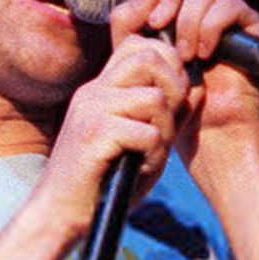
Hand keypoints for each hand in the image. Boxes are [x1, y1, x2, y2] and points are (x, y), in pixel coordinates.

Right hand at [33, 31, 189, 229]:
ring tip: (150, 154)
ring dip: (164, 130)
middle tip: (169, 121)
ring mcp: (90, 109)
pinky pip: (146, 134)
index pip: (139, 45)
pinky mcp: (92, 134)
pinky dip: (153, 156)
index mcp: (102, 88)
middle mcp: (94, 91)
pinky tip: (139, 170)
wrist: (61, 214)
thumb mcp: (142, 141)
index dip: (168, 64)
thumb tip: (197, 85)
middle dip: (173, 87)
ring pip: (153, 98)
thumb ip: (166, 114)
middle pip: (148, 57)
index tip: (173, 99)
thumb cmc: (104, 182)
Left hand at [107, 0, 258, 168]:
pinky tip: (204, 54)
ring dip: (188, 21)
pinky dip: (211, 28)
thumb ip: (127, 22)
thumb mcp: (135, 55)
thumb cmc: (169, 92)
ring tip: (183, 54)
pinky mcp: (248, 24)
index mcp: (171, 1)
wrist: (202, 126)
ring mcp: (224, 9)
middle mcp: (198, 0)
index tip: (145, 14)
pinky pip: (229, 6)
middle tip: (159, 25)